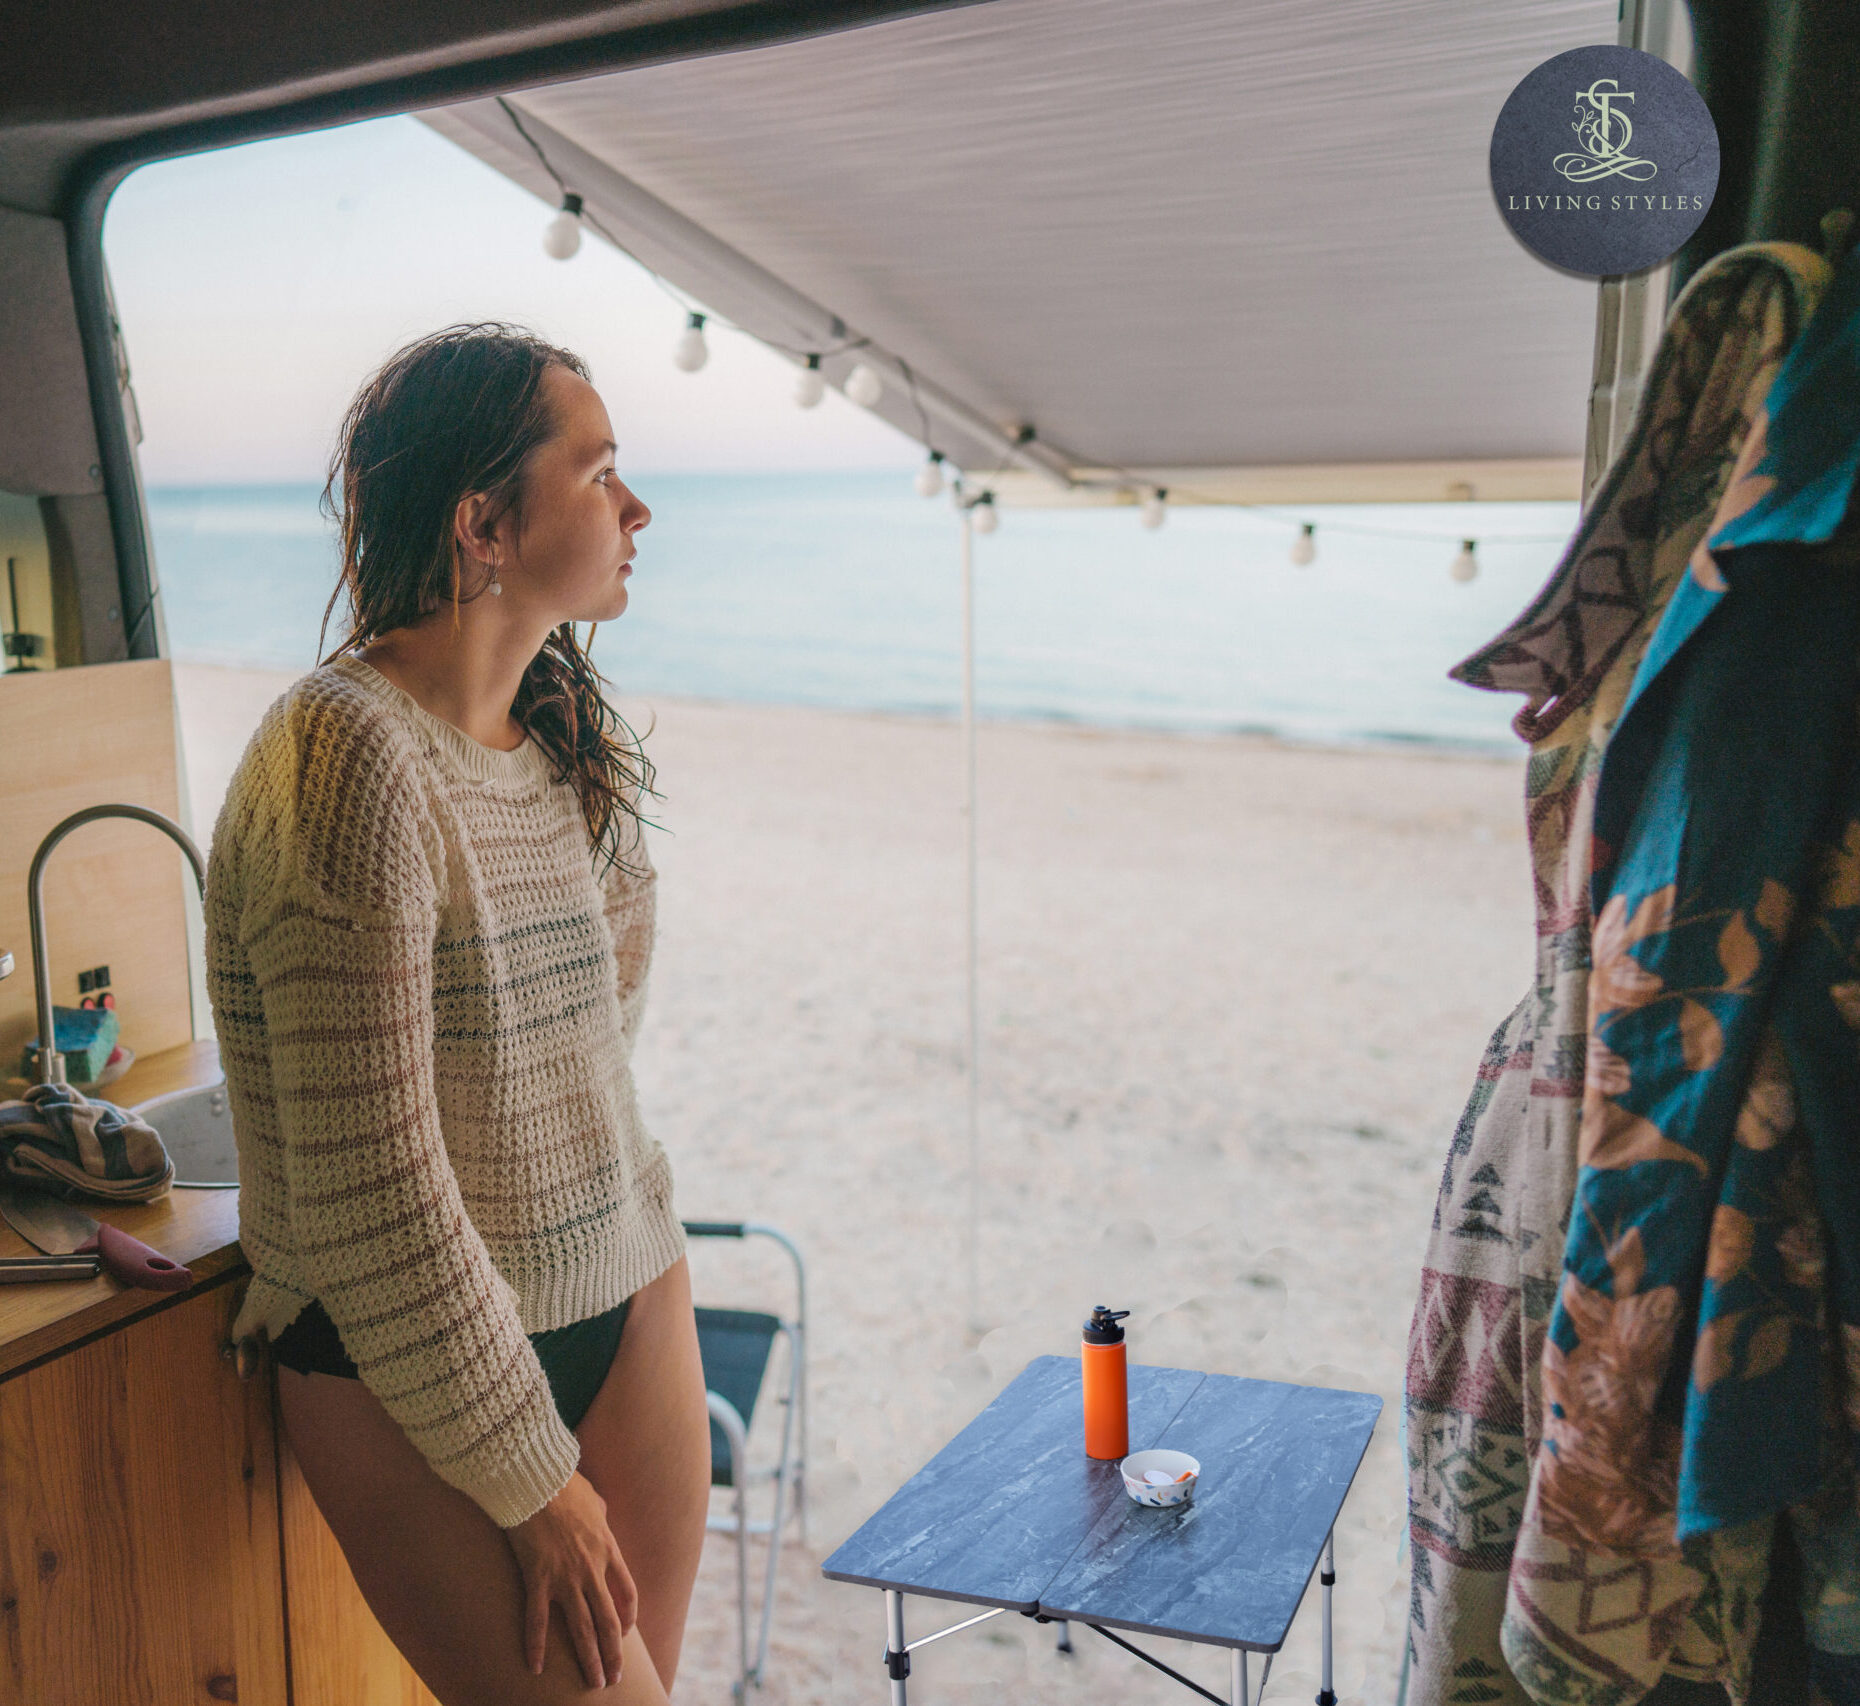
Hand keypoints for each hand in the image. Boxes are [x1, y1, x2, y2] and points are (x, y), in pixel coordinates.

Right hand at [505, 1471, 636, 1688]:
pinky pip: (537, 1621)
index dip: (629, 1618)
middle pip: (609, 1621)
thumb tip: (601, 1510)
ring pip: (582, 1628)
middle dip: (614, 1654)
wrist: (537, 1480)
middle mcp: (591, 1569)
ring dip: (589, 1659)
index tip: (627, 1635)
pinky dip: (536, 1646)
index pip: (627, 1593)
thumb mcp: (593, 1497)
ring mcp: (565, 1577)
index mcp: (608, 1549)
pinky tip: (535, 1668)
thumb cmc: (563, 1484)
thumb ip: (600, 1512)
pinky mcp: (538, 1578)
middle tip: (614, 1679)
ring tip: (593, 1684)